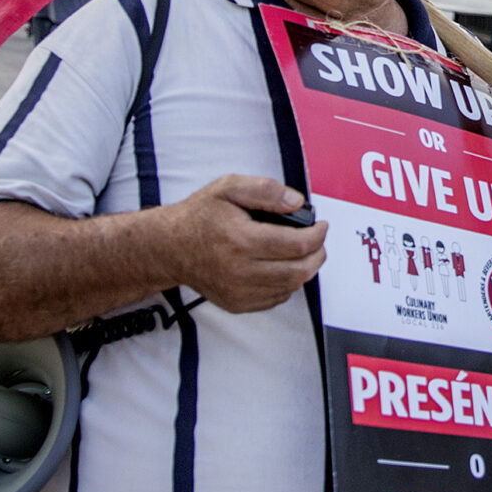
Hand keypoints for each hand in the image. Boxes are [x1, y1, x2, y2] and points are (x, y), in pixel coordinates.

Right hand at [157, 176, 326, 313]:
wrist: (170, 247)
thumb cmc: (199, 217)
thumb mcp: (229, 187)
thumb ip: (265, 190)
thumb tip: (296, 202)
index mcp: (240, 239)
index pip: (296, 245)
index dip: (317, 235)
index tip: (321, 226)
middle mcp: (239, 270)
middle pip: (299, 271)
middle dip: (317, 255)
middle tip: (318, 241)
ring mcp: (238, 291)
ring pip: (291, 287)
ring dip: (305, 269)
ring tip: (302, 252)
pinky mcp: (237, 303)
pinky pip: (276, 298)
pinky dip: (287, 284)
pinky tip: (281, 266)